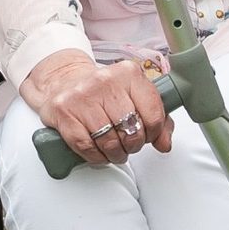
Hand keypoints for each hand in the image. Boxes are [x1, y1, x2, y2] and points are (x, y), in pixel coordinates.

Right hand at [21, 51, 173, 167]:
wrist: (66, 80)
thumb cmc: (104, 92)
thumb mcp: (135, 96)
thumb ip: (157, 118)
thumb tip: (164, 143)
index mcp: (129, 73)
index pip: (154, 114)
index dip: (154, 133)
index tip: (148, 135)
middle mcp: (105, 80)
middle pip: (131, 130)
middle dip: (133, 145)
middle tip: (129, 144)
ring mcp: (82, 96)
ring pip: (109, 142)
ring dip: (115, 154)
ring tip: (115, 150)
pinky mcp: (64, 111)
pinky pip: (86, 146)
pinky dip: (96, 156)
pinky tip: (99, 151)